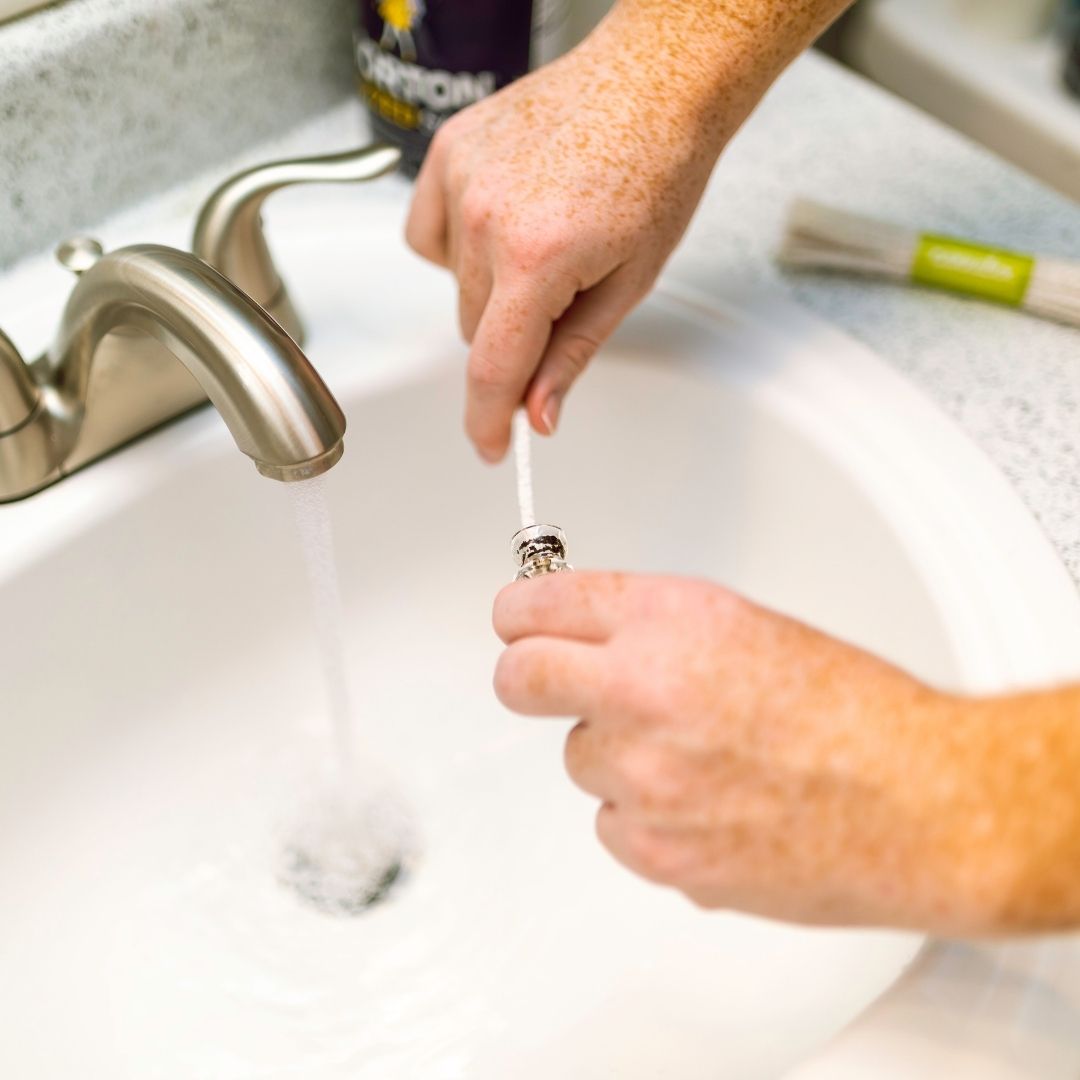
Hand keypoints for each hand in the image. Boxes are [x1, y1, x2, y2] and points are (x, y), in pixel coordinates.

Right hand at [404, 16, 729, 461]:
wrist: (653, 84)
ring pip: (454, 286)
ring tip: (543, 244)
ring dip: (489, 290)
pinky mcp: (448, 151)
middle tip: (562, 301)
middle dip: (513, 338)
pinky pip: (430, 235)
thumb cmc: (657, 171)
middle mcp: (486, 218)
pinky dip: (458, 247)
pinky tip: (502, 225)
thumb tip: (539, 413)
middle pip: (474, 330)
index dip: (489, 420)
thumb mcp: (629, 283)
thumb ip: (572, 355)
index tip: (491, 447)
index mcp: (538, 258)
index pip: (494, 367)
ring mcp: (461, 179)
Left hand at [492, 571, 1079, 932]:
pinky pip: (611, 823)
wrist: (917, 802)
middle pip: (518, 678)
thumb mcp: (744, 626)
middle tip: (550, 683)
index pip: (534, 605)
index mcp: (667, 619)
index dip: (520, 614)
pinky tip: (706, 806)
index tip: (517, 622)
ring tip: (695, 759)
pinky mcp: (653, 849)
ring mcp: (641, 774)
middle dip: (528, 677)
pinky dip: (643, 817)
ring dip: (615, 756)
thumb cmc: (855, 712)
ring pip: (577, 758)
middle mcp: (640, 689)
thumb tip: (593, 636)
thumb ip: (655, 628)